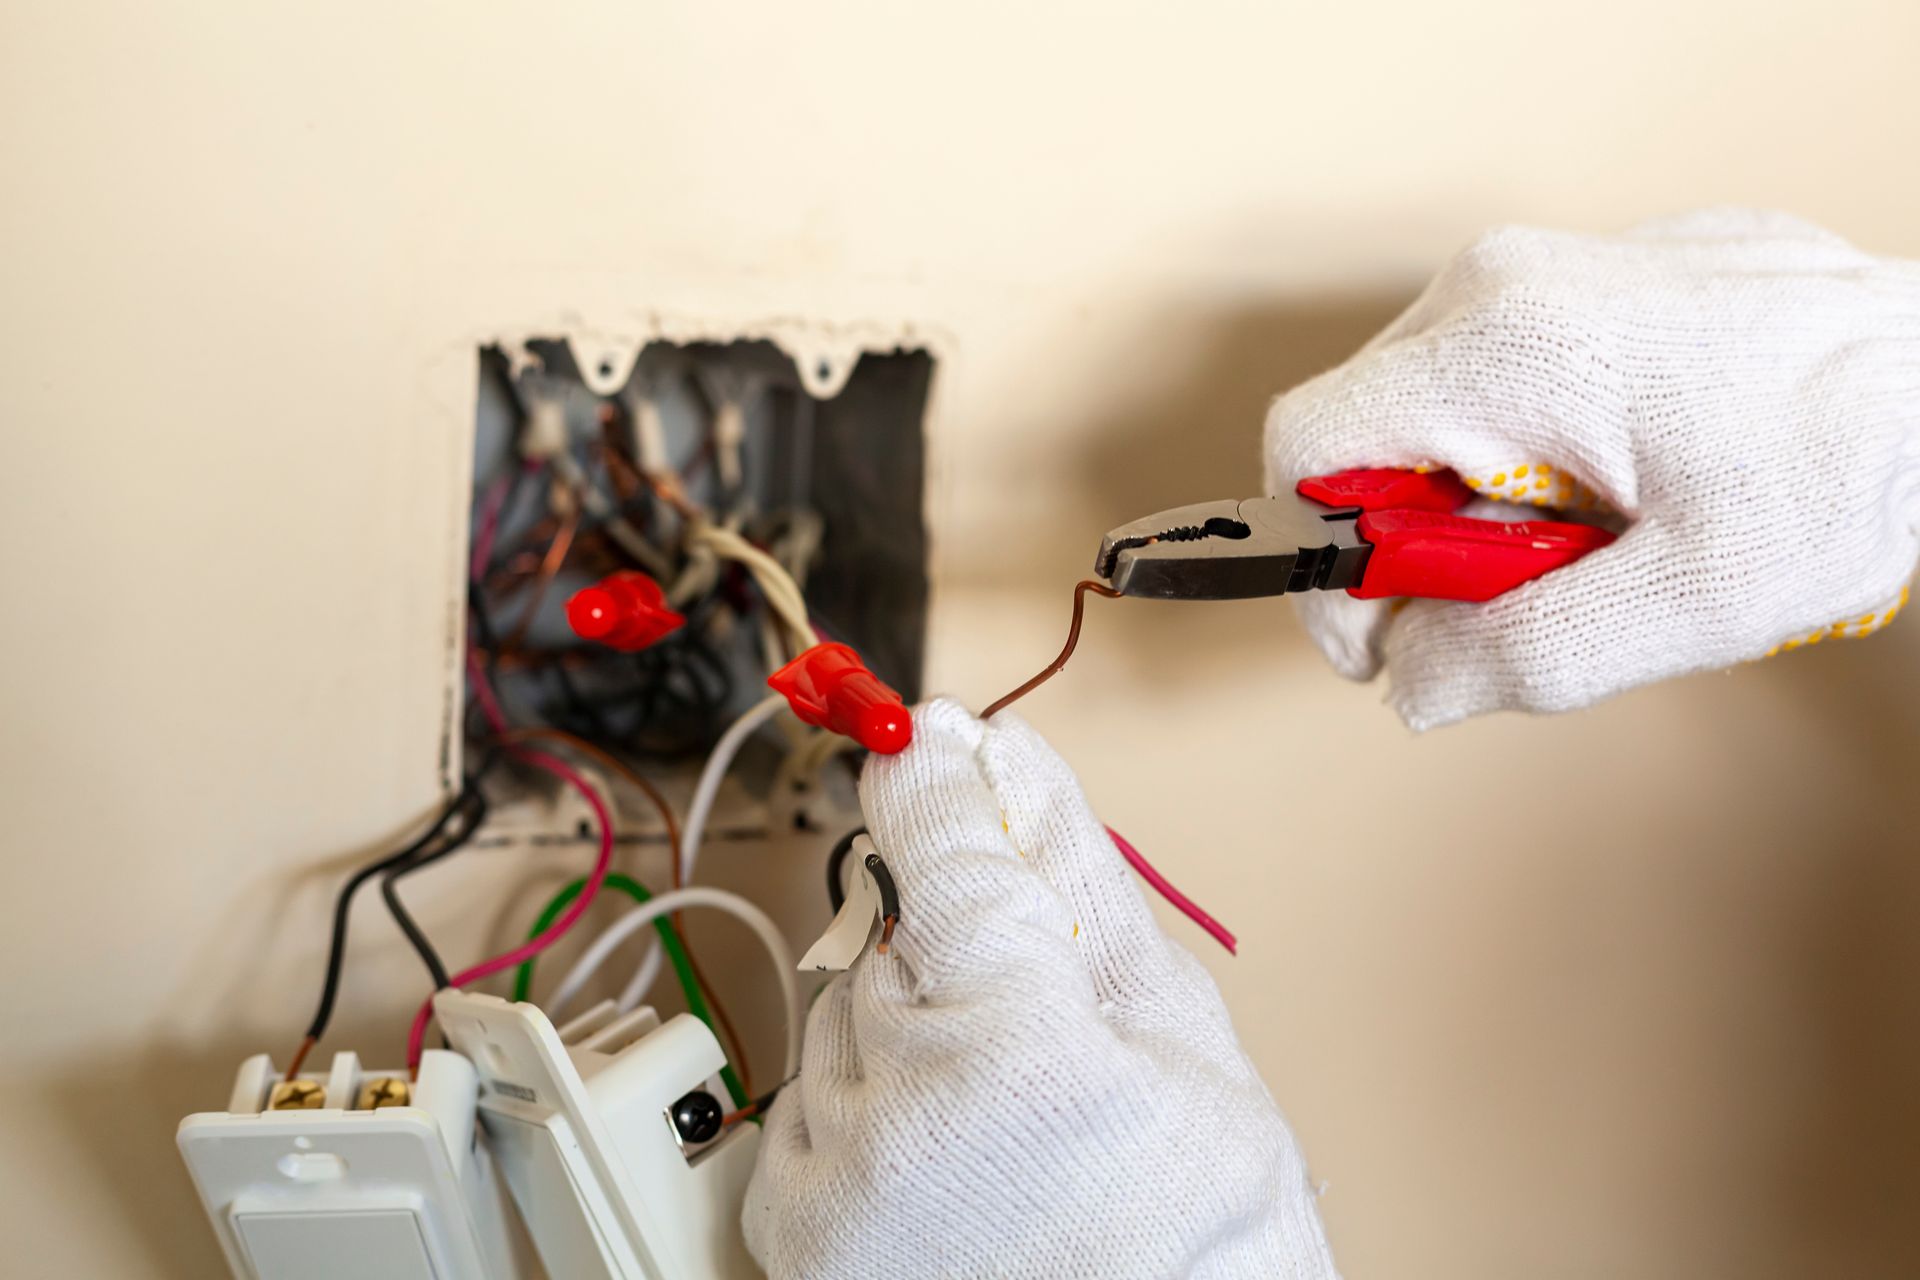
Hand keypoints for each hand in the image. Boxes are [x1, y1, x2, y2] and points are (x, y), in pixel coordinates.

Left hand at [743, 699, 1337, 1278]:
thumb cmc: (1204, 1233)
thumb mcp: (1179, 1038)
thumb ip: (1083, 888)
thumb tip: (1018, 768)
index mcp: (1021, 1053)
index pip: (945, 857)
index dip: (937, 787)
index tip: (924, 741)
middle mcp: (905, 1122)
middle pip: (895, 941)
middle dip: (957, 956)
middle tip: (1032, 1025)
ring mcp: (841, 1189)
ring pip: (844, 1016)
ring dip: (909, 1034)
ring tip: (998, 1114)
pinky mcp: (798, 1237)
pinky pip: (804, 1101)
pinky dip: (863, 1104)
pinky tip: (943, 1149)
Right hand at [1266, 208, 1919, 728]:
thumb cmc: (1854, 460)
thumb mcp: (1698, 598)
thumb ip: (1530, 653)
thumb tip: (1412, 683)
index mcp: (1504, 345)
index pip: (1306, 451)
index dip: (1320, 568)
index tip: (1388, 638)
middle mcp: (1499, 282)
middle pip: (1364, 439)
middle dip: (1420, 546)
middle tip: (1532, 594)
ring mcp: (1540, 270)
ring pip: (1425, 417)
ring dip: (1478, 508)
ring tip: (1598, 537)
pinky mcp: (1581, 283)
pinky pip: (1489, 386)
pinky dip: (1524, 460)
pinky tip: (1626, 483)